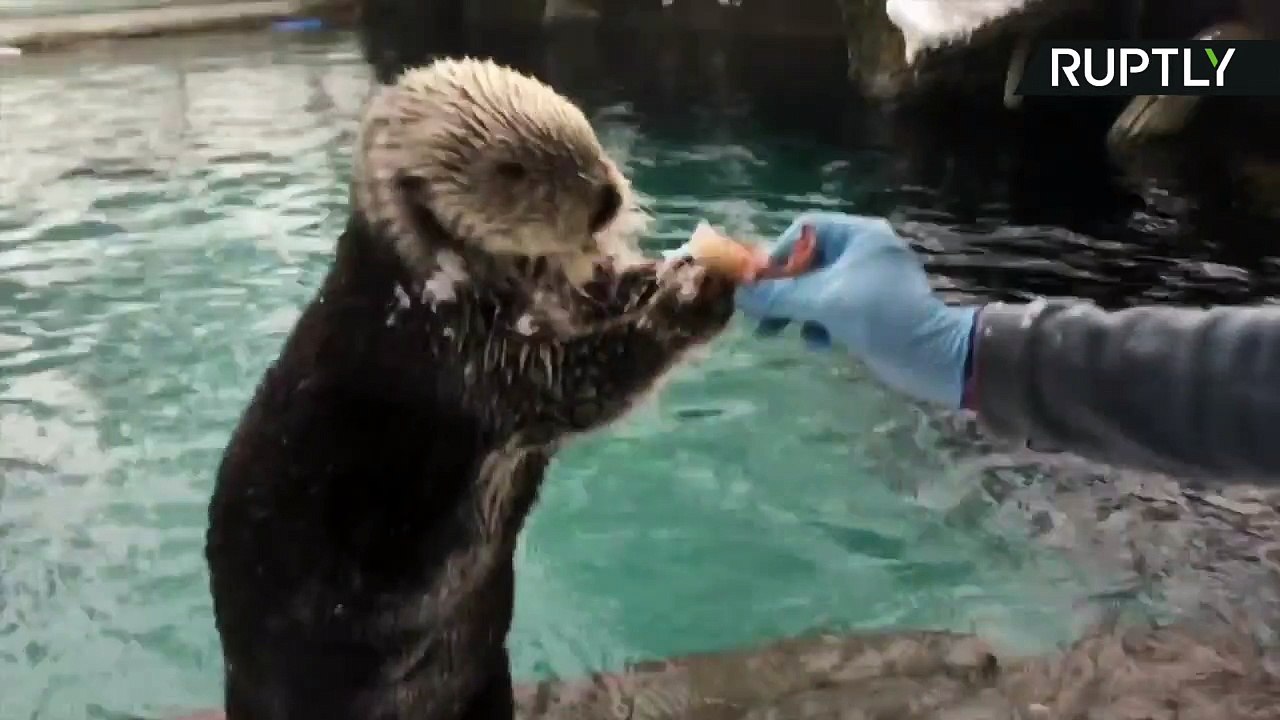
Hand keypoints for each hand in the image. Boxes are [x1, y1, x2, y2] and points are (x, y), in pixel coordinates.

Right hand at [720, 212, 976, 407]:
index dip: (776, 256)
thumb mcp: (825, 303)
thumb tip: (740, 295)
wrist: (935, 356)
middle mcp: (863, 251)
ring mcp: (869, 280)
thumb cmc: (882, 317)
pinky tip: (818, 343)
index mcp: (858, 235)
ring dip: (797, 309)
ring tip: (779, 333)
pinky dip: (820, 322)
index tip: (759, 287)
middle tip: (760, 317)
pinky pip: (834, 307)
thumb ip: (780, 297)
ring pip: (818, 287)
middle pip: (807, 260)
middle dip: (782, 289)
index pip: (803, 230)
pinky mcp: (873, 308)